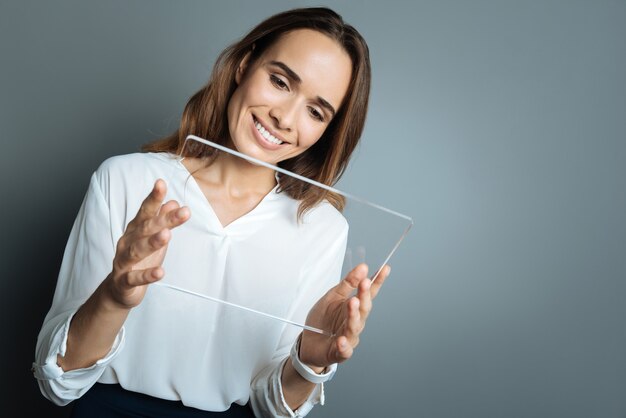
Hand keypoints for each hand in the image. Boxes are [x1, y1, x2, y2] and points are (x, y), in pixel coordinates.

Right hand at [104, 179, 189, 308]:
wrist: (119, 290)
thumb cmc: (139, 260)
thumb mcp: (152, 238)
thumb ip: (161, 221)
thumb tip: (173, 202)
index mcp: (135, 230)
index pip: (145, 211)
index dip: (153, 197)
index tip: (161, 183)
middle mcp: (127, 242)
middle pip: (146, 228)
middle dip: (164, 219)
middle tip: (184, 210)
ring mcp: (123, 262)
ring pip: (136, 250)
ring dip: (152, 243)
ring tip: (168, 235)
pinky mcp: (123, 281)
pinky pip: (135, 278)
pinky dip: (147, 275)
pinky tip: (161, 272)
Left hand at [298, 263, 390, 369]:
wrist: (308, 343)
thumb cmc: (322, 320)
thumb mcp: (332, 296)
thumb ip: (348, 283)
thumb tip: (363, 267)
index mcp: (354, 307)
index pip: (369, 293)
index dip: (377, 281)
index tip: (385, 269)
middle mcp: (355, 321)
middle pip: (363, 308)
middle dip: (364, 295)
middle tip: (364, 283)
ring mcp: (349, 337)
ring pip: (355, 326)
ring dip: (354, 315)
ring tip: (352, 302)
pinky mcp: (340, 352)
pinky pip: (344, 349)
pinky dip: (344, 345)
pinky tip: (341, 340)